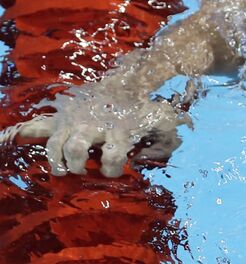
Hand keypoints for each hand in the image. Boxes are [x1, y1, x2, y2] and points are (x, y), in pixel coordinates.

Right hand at [14, 79, 196, 177]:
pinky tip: (41, 154)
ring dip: (57, 159)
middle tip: (82, 169)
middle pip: (76, 147)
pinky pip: (44, 129)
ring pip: (57, 142)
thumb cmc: (145, 109)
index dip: (111, 169)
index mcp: (120, 129)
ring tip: (63, 170)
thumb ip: (167, 142)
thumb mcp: (164, 123)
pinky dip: (38, 140)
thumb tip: (148, 157)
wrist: (128, 81)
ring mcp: (77, 120)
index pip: (112, 155)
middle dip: (76, 162)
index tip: (113, 171)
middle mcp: (95, 125)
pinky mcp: (66, 117)